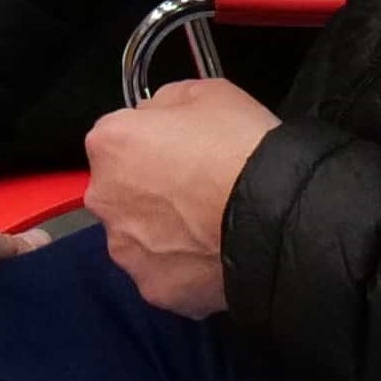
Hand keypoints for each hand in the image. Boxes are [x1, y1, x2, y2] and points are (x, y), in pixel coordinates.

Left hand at [81, 78, 279, 318]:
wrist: (275, 218)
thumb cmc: (243, 151)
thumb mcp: (208, 92)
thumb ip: (166, 102)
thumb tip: (157, 116)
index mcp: (110, 144)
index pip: (117, 137)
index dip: (151, 140)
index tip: (179, 148)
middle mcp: (106, 199)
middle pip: (121, 190)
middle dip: (150, 189)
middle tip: (197, 189)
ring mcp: (127, 249)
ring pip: (138, 236)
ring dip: (163, 231)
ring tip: (209, 226)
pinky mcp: (153, 288)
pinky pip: (164, 273)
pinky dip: (183, 267)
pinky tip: (214, 255)